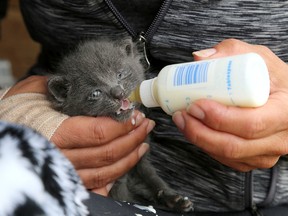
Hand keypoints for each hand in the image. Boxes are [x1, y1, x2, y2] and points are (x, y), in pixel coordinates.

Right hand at [3, 76, 153, 195]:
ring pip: (106, 172)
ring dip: (129, 157)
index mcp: (55, 134)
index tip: (137, 114)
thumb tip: (91, 83)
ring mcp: (65, 174)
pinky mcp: (66, 183)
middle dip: (133, 138)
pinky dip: (113, 178)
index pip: (99, 132)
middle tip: (146, 125)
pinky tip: (125, 164)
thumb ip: (62, 85)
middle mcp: (60, 158)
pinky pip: (96, 187)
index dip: (123, 124)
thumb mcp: (33, 91)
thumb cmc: (14, 112)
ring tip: (143, 143)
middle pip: (108, 153)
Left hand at [172, 39, 287, 170]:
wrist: (284, 96)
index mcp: (286, 111)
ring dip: (199, 140)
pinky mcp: (255, 158)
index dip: (219, 118)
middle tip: (181, 114)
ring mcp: (268, 152)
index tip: (195, 105)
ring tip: (182, 120)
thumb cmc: (271, 77)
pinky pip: (228, 160)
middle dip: (200, 132)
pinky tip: (196, 131)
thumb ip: (230, 52)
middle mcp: (280, 138)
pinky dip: (207, 147)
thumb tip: (198, 59)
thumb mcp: (257, 57)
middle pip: (234, 145)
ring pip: (228, 155)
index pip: (251, 123)